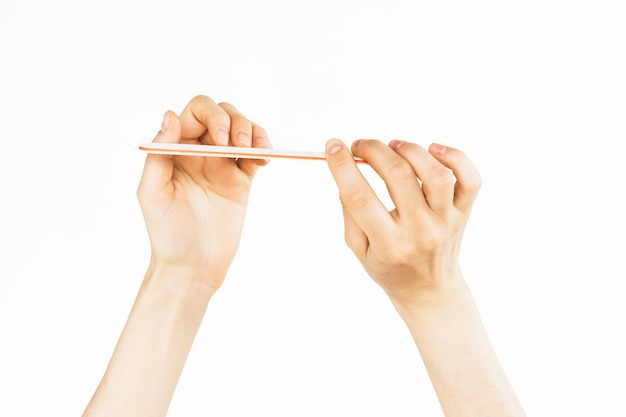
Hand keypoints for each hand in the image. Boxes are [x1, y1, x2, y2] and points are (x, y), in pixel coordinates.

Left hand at [137, 95, 270, 290]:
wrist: (193, 266)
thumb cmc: (168, 234)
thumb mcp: (153, 194)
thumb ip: (159, 154)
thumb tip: (170, 115)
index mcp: (175, 149)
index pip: (195, 113)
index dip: (211, 116)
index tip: (220, 140)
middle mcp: (199, 151)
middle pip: (222, 115)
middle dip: (235, 122)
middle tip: (238, 145)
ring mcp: (221, 164)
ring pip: (242, 130)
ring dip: (253, 131)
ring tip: (257, 150)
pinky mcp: (241, 180)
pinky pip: (255, 155)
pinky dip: (263, 151)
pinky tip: (264, 161)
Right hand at [324, 139, 481, 309]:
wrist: (430, 290)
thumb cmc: (389, 267)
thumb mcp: (359, 249)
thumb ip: (350, 213)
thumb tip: (345, 170)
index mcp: (389, 244)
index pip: (360, 197)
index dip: (342, 166)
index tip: (333, 145)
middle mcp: (420, 231)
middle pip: (398, 175)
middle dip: (373, 150)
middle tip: (359, 147)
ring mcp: (446, 221)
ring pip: (434, 173)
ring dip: (409, 150)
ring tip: (393, 147)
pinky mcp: (464, 212)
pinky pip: (470, 179)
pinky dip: (456, 157)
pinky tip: (434, 150)